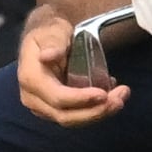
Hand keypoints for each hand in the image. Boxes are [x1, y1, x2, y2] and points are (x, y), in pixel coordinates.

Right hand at [14, 10, 126, 126]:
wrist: (47, 39)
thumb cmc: (50, 32)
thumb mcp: (53, 31)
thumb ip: (52, 43)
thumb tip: (46, 56)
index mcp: (30, 79)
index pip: (57, 98)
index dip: (81, 99)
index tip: (103, 94)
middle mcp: (33, 98)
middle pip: (65, 116)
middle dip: (95, 112)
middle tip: (119, 100)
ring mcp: (42, 107)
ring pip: (73, 120)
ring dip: (99, 113)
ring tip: (121, 98)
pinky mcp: (55, 110)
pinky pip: (77, 116)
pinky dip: (96, 109)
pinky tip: (112, 97)